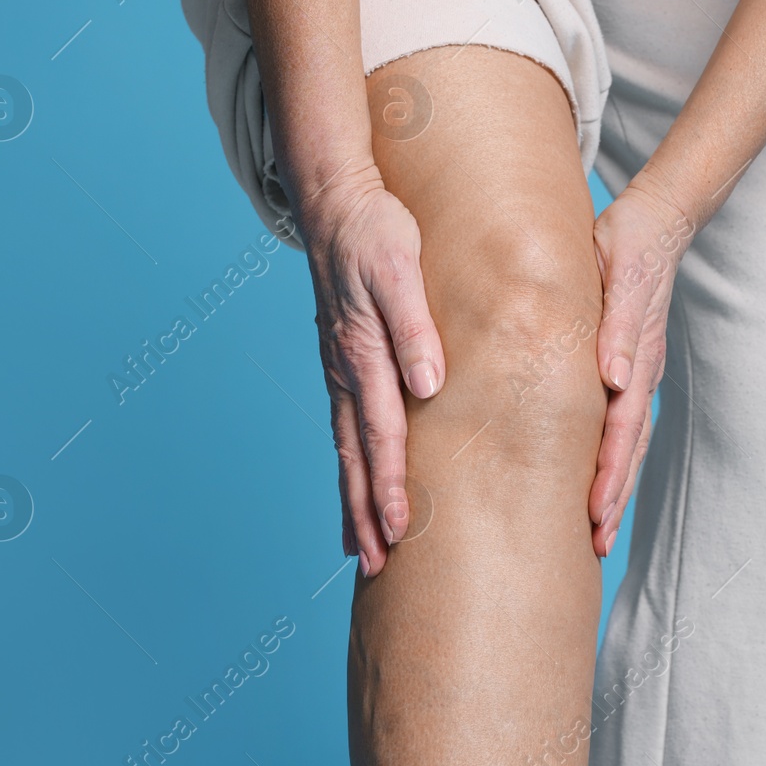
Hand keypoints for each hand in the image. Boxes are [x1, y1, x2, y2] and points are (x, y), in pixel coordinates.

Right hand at [298, 161, 445, 577]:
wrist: (337, 200)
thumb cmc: (376, 231)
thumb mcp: (398, 267)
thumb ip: (413, 326)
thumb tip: (428, 384)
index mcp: (363, 352)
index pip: (382, 433)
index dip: (393, 484)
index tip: (401, 530)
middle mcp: (347, 370)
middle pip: (355, 456)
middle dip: (366, 513)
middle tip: (376, 565)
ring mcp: (340, 370)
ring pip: (346, 449)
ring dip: (354, 499)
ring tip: (362, 549)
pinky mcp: (344, 363)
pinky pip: (345, 428)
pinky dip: (350, 467)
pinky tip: (358, 487)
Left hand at [587, 181, 696, 556]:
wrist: (654, 220)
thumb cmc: (630, 242)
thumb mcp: (622, 275)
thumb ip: (621, 327)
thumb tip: (617, 380)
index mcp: (638, 357)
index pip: (623, 428)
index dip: (609, 472)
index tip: (595, 512)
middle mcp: (640, 373)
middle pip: (628, 447)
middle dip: (612, 497)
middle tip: (594, 544)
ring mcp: (636, 373)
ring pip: (626, 441)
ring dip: (612, 485)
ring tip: (595, 530)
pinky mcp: (625, 367)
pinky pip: (617, 422)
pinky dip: (609, 457)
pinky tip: (590, 478)